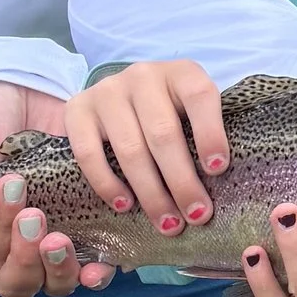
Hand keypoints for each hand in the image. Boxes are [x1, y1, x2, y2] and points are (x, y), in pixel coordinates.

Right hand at [0, 80, 97, 296]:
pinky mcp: (85, 234)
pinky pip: (93, 269)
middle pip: (17, 281)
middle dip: (25, 258)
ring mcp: (48, 246)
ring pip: (54, 283)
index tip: (9, 190)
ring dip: (59, 269)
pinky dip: (98, 272)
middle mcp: (11, 250)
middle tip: (34, 216)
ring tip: (62, 240)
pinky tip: (103, 263)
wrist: (22, 98)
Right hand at [65, 59, 228, 235]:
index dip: (210, 133)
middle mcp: (144, 76)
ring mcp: (108, 91)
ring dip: (151, 192)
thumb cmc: (166, 114)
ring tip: (168, 223)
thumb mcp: (190, 113)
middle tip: (196, 215)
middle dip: (182, 181)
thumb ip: (204, 137)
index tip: (217, 170)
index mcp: (181, 73)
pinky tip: (125, 205)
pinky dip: (108, 183)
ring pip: (130, 148)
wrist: (113, 98)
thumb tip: (219, 194)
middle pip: (164, 132)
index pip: (200, 96)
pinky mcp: (78, 109)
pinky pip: (90, 152)